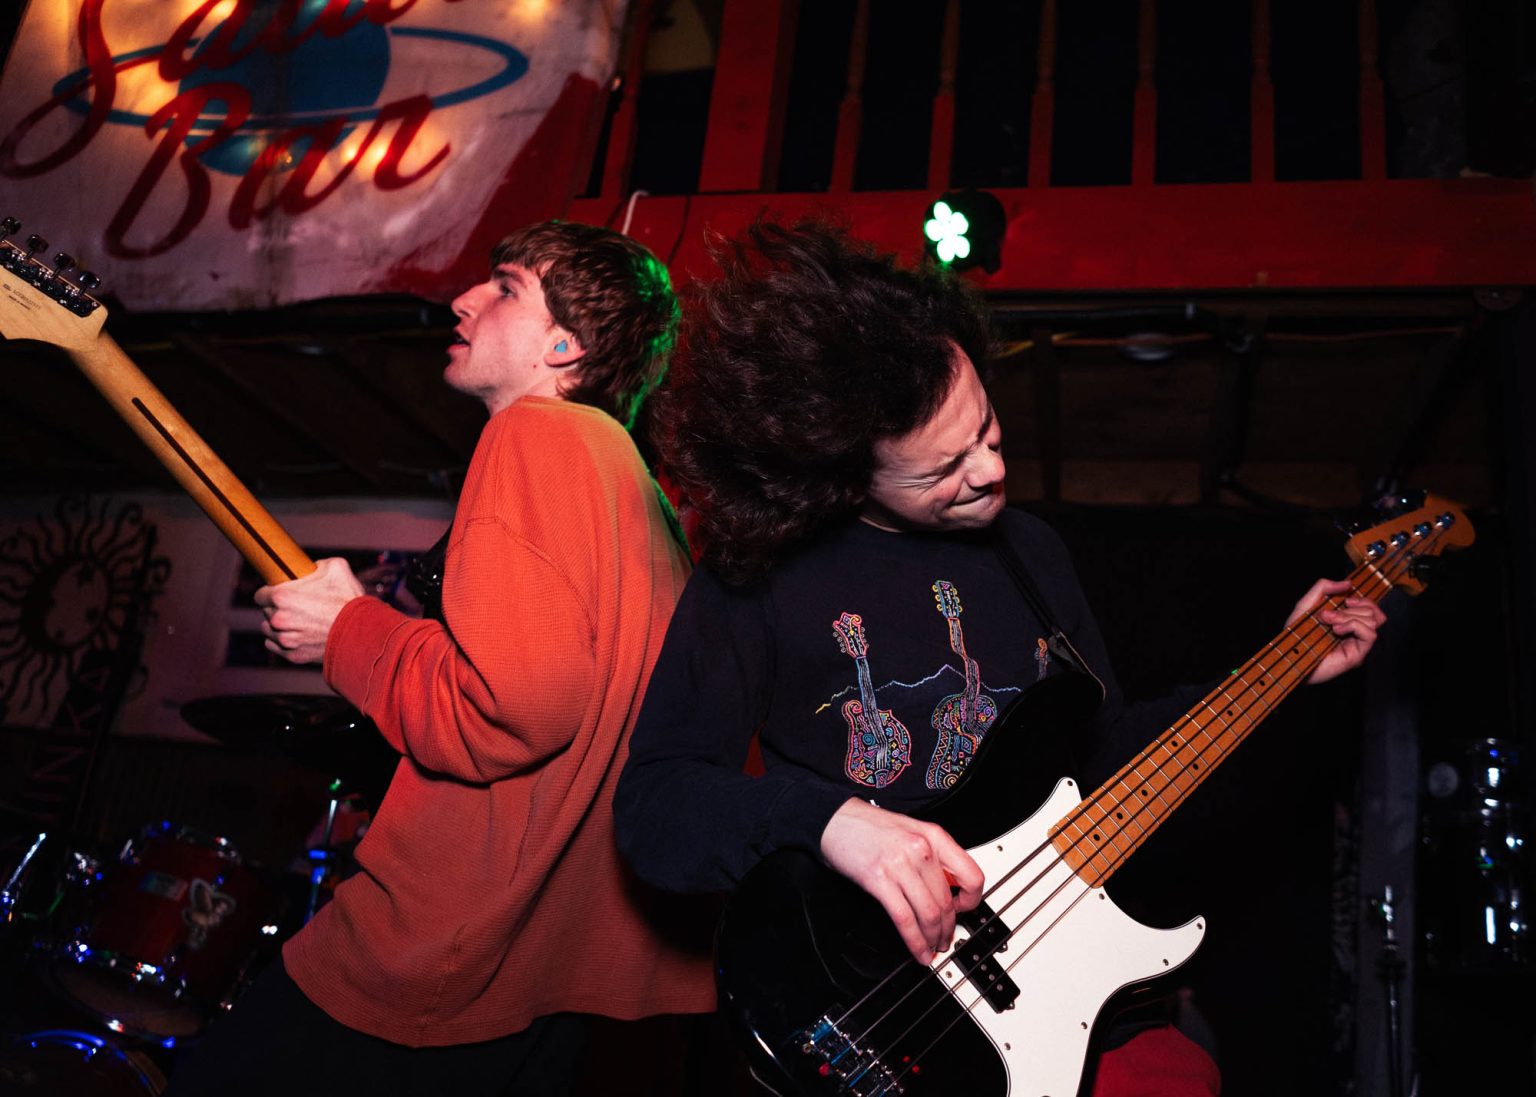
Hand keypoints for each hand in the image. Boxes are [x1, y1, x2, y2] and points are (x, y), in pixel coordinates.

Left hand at [255, 557, 365, 664]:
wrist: (362, 633)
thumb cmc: (349, 600)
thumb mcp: (337, 567)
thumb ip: (318, 564)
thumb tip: (313, 566)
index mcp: (282, 597)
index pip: (260, 595)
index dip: (270, 592)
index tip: (280, 593)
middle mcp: (278, 619)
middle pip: (266, 612)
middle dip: (278, 608)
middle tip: (297, 606)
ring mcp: (285, 639)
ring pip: (269, 630)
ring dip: (278, 626)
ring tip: (297, 622)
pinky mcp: (293, 655)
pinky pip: (275, 646)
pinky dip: (283, 641)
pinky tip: (296, 635)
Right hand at [819, 798, 984, 964]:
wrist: (836, 819)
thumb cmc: (870, 826)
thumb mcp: (911, 831)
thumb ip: (933, 856)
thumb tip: (949, 887)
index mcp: (934, 836)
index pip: (972, 876)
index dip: (972, 901)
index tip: (963, 910)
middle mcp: (921, 849)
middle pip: (947, 902)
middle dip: (948, 929)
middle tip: (945, 940)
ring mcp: (901, 865)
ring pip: (929, 914)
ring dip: (933, 939)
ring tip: (932, 948)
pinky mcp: (880, 880)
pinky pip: (905, 919)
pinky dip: (915, 941)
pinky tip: (917, 950)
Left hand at [1288, 578, 1386, 684]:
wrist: (1288, 656)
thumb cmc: (1295, 634)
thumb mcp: (1306, 604)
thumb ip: (1323, 588)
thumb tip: (1348, 583)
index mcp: (1347, 622)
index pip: (1371, 608)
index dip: (1364, 600)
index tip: (1346, 599)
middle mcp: (1355, 634)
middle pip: (1372, 612)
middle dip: (1349, 609)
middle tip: (1326, 615)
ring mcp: (1357, 645)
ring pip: (1373, 621)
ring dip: (1348, 616)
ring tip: (1329, 623)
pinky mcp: (1357, 655)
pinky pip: (1370, 634)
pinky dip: (1354, 625)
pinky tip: (1337, 629)